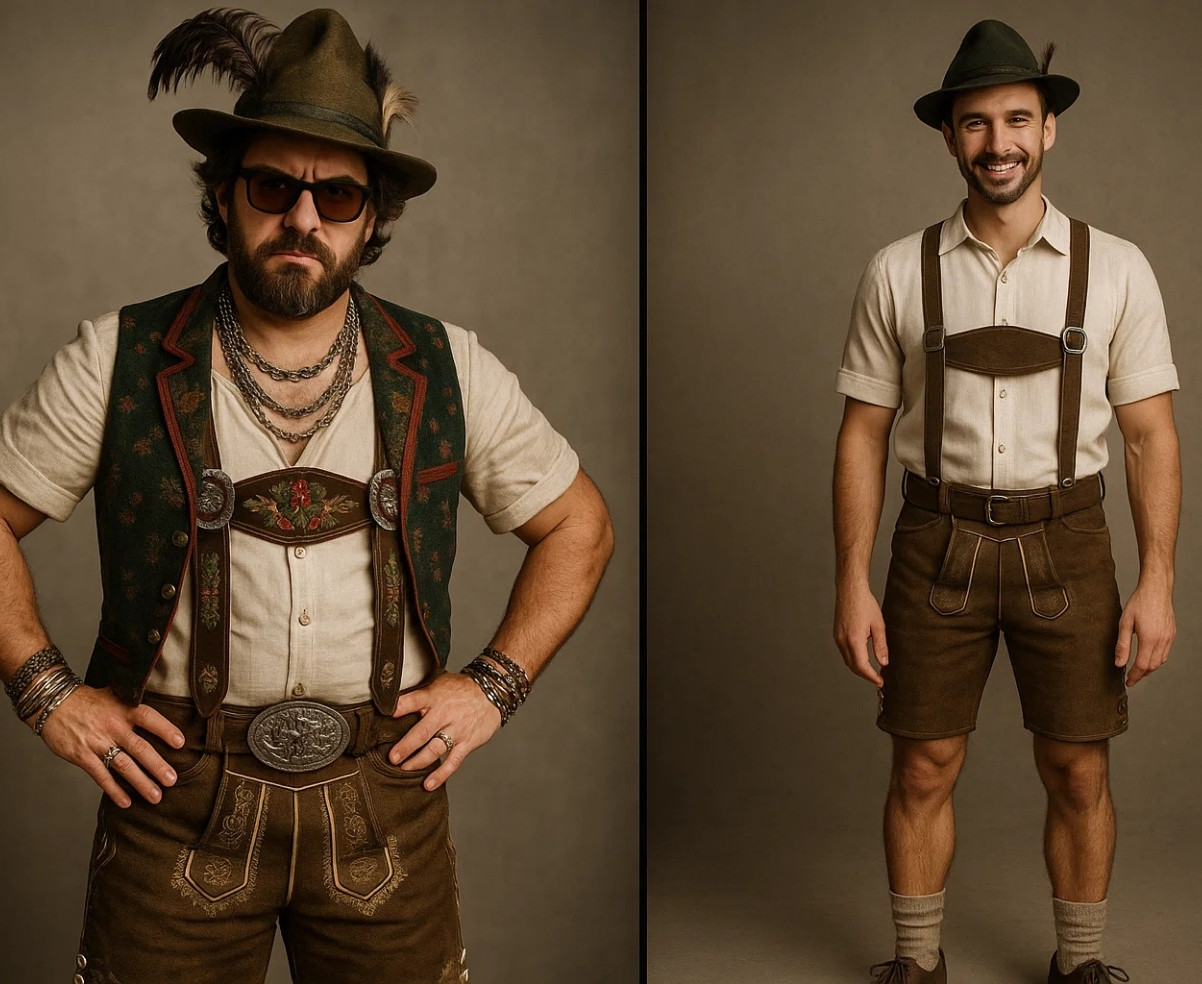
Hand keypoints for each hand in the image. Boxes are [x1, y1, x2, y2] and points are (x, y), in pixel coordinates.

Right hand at [34, 685, 184, 807]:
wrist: (54, 704)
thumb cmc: (89, 701)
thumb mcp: (115, 695)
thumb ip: (134, 706)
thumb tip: (159, 715)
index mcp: (124, 709)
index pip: (149, 718)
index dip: (165, 729)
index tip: (180, 743)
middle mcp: (113, 726)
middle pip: (139, 747)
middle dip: (157, 766)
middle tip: (172, 780)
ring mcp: (97, 742)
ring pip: (123, 765)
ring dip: (140, 783)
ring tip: (156, 796)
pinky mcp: (82, 756)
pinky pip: (101, 776)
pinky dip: (113, 790)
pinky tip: (126, 802)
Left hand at [387, 671, 501, 790]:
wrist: (492, 692)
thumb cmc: (461, 689)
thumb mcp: (440, 683)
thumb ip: (421, 694)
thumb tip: (394, 703)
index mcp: (435, 696)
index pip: (414, 700)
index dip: (400, 707)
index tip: (387, 715)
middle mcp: (445, 713)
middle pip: (422, 732)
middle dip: (405, 746)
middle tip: (392, 758)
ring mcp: (457, 729)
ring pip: (435, 749)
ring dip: (418, 761)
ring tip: (404, 769)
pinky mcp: (467, 742)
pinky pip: (453, 761)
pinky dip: (440, 774)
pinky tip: (428, 784)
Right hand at [834, 581, 888, 686]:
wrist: (850, 590)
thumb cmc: (865, 604)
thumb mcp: (878, 625)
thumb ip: (881, 646)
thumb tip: (883, 663)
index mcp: (854, 639)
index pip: (862, 666)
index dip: (871, 677)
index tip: (880, 682)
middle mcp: (843, 641)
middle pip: (853, 666)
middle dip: (865, 675)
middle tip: (878, 679)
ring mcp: (838, 638)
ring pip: (847, 661)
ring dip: (859, 669)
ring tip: (872, 672)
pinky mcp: (837, 635)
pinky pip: (844, 653)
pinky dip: (853, 660)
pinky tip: (862, 659)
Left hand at [1115, 581, 1175, 685]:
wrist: (1156, 589)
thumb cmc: (1139, 603)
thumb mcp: (1124, 623)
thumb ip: (1122, 645)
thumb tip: (1119, 663)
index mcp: (1149, 639)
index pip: (1142, 665)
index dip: (1135, 676)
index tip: (1128, 682)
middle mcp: (1162, 640)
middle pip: (1152, 666)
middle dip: (1141, 675)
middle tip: (1131, 679)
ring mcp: (1169, 638)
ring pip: (1160, 661)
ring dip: (1149, 669)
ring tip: (1138, 671)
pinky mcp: (1172, 634)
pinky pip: (1165, 653)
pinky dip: (1157, 660)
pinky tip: (1148, 658)